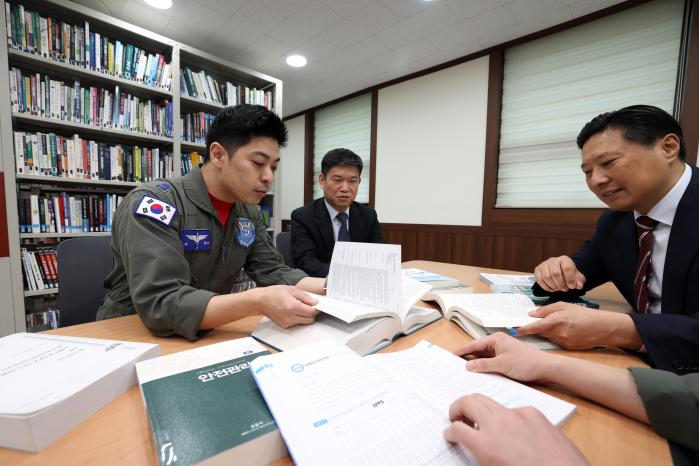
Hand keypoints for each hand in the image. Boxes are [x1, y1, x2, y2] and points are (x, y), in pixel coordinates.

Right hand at [251, 285, 318, 327]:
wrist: (260, 301)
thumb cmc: (274, 293)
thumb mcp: (291, 290)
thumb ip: (305, 297)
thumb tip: (315, 302)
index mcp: (292, 307)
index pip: (311, 312)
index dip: (316, 308)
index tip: (317, 304)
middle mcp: (290, 317)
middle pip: (310, 320)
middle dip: (312, 313)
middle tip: (309, 305)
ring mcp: (287, 323)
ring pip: (304, 322)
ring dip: (305, 316)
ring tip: (299, 306)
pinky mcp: (285, 326)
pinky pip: (297, 323)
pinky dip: (298, 318)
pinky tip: (293, 311)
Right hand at [444, 394, 588, 465]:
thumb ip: (482, 454)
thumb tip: (477, 449)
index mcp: (485, 444)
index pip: (456, 429)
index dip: (450, 432)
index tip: (451, 434)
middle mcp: (497, 424)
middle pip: (467, 402)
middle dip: (458, 409)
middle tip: (458, 418)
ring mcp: (516, 415)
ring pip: (488, 400)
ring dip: (479, 408)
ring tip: (483, 421)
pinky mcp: (533, 413)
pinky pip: (512, 409)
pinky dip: (507, 416)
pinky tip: (515, 430)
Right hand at [453, 332, 555, 382]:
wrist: (546, 368)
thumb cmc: (527, 362)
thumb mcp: (502, 365)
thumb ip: (484, 365)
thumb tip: (468, 365)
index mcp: (496, 339)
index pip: (474, 345)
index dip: (462, 350)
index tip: (451, 355)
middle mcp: (498, 343)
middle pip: (478, 350)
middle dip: (467, 357)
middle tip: (453, 364)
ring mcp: (502, 352)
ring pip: (484, 357)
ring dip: (476, 363)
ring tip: (463, 370)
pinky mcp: (506, 360)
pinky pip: (491, 363)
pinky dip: (484, 367)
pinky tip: (479, 374)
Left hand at [516, 302, 610, 349]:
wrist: (603, 328)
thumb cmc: (584, 314)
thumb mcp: (565, 306)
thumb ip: (547, 309)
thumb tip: (532, 314)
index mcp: (557, 320)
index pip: (536, 326)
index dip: (524, 329)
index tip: (515, 331)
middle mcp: (559, 333)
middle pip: (541, 332)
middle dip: (536, 329)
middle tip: (533, 324)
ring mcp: (564, 342)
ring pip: (548, 337)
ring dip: (547, 332)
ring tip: (558, 325)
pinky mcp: (568, 348)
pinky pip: (556, 342)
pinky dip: (557, 337)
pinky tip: (566, 332)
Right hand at [534, 256, 585, 291]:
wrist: (559, 270)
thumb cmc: (568, 274)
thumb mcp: (577, 277)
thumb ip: (579, 281)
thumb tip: (578, 285)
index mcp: (564, 259)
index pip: (567, 268)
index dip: (570, 279)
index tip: (572, 286)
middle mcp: (553, 260)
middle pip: (555, 273)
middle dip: (561, 284)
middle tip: (564, 289)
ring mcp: (544, 265)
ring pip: (547, 277)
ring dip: (553, 286)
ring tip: (558, 288)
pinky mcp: (537, 270)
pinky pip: (539, 280)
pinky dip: (546, 287)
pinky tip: (552, 289)